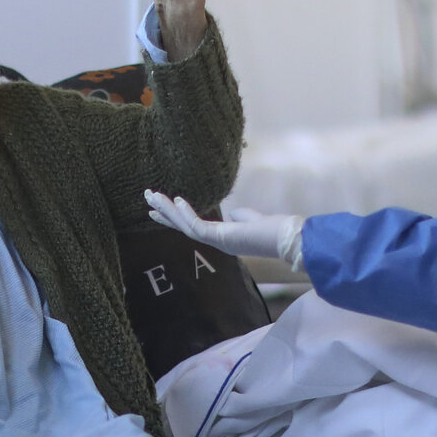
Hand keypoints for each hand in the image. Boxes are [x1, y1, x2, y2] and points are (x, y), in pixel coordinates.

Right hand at [145, 190, 304, 270]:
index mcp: (221, 237)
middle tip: (147, 197)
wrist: (289, 240)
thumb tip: (236, 214)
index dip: (175, 216)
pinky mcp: (220, 238)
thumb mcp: (253, 220)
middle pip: (182, 226)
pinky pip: (197, 226)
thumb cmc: (274, 231)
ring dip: (168, 210)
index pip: (192, 225)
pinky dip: (186, 213)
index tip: (158, 207)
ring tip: (152, 196)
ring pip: (184, 226)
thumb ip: (243, 217)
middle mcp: (215, 241)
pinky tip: (177, 199)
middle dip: (164, 212)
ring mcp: (216, 241)